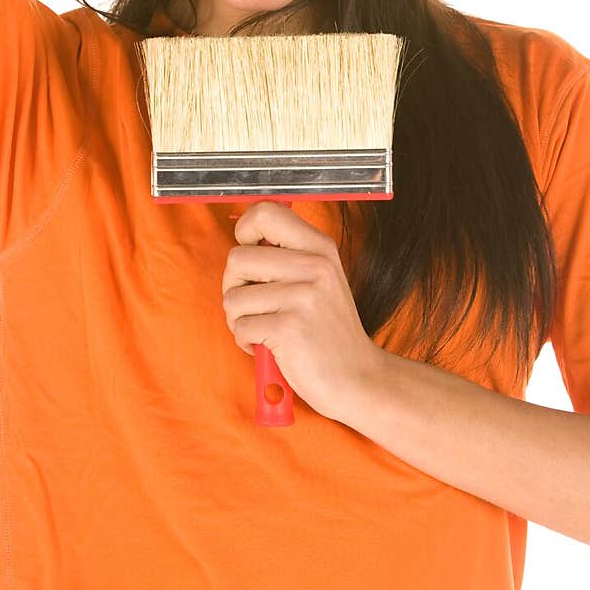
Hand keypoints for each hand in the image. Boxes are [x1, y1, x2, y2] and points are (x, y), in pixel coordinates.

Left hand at [221, 201, 382, 422]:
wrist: (357, 377)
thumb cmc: (327, 330)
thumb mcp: (319, 278)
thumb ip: (287, 255)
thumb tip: (243, 238)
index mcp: (319, 247)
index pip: (265, 212)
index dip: (244, 231)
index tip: (250, 252)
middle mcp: (313, 266)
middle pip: (236, 258)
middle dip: (234, 287)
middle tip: (256, 305)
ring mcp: (302, 297)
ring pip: (232, 296)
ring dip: (239, 319)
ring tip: (266, 328)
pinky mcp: (289, 328)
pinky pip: (240, 326)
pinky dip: (247, 342)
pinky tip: (272, 346)